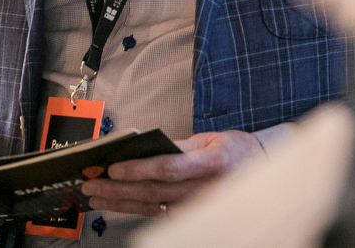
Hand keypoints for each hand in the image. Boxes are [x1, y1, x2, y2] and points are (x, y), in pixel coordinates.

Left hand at [81, 130, 263, 215]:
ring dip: (120, 202)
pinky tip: (115, 204)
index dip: (140, 169)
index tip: (114, 167)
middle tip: (92, 183)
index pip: (170, 167)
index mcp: (212, 162)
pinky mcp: (192, 215)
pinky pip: (159, 213)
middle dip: (119, 188)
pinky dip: (134, 208)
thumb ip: (180, 146)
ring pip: (153, 206)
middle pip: (155, 192)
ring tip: (96, 195)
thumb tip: (143, 148)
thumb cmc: (235, 151)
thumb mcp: (211, 139)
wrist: (261, 172)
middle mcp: (205, 189)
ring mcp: (198, 206)